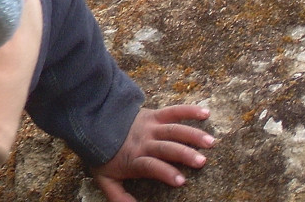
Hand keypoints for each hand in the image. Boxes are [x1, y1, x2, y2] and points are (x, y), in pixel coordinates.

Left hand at [91, 105, 213, 201]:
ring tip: (210, 142)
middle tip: (201, 161)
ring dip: (192, 135)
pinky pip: (172, 111)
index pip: (150, 165)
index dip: (165, 172)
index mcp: (134, 159)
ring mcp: (149, 126)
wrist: (94, 121)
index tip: (181, 180)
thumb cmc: (104, 154)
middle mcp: (144, 141)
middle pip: (165, 147)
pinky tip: (206, 113)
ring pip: (173, 130)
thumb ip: (117, 196)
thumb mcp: (105, 178)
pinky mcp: (153, 115)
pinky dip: (188, 110)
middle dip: (184, 154)